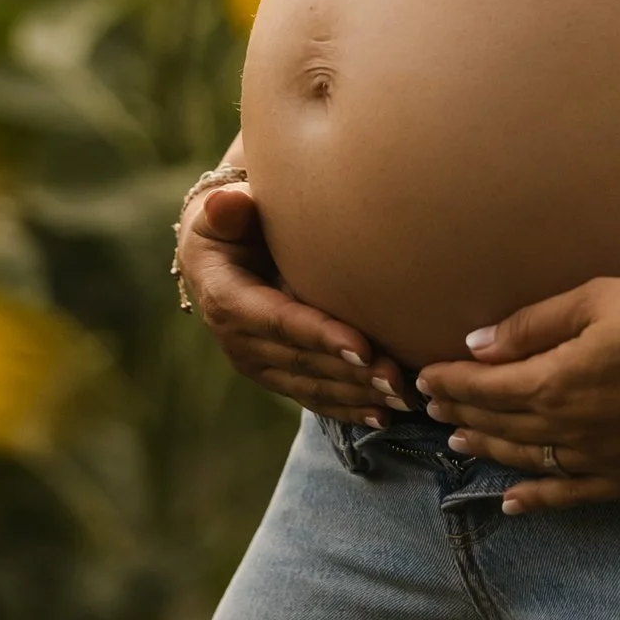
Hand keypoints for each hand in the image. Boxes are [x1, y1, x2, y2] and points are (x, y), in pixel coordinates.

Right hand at [177, 164, 408, 423]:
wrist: (216, 256)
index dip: (320, 336)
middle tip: (399, 378)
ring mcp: (258, 364)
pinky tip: (382, 417)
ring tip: (403, 397)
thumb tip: (227, 203)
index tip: (362, 347)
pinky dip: (347, 408)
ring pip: (313, 385)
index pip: (279, 321)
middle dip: (352, 374)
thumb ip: (228, 210)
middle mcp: (240, 342)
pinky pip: (313, 396)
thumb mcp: (222, 213)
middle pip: (303, 361)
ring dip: (358, 395)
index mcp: (227, 301)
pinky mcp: (276, 375)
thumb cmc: (230, 223)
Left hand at [414, 276, 619, 510]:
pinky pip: (570, 496)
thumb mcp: (601, 299)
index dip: (451, 384)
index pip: (485, 388)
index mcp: (556, 381)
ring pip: (527, 461)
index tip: (426, 378)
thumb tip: (477, 345)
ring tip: (459, 443)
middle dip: (462, 414)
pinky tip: (513, 503)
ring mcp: (598, 459)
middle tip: (432, 408)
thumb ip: (534, 325)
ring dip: (488, 451)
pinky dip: (537, 500)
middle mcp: (568, 429)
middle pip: (500, 425)